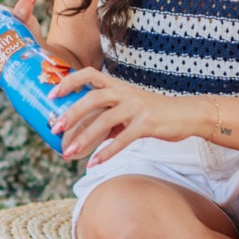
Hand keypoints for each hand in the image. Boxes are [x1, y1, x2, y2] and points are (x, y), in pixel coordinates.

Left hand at [50, 68, 192, 160]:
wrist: (186, 114)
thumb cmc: (155, 112)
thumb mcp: (129, 108)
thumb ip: (108, 117)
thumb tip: (87, 134)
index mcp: (118, 85)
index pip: (88, 74)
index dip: (68, 82)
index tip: (52, 95)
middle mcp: (125, 92)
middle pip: (92, 98)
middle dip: (71, 114)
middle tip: (55, 129)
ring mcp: (136, 107)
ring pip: (103, 121)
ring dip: (84, 138)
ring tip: (69, 153)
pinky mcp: (146, 124)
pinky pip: (122, 140)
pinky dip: (106, 153)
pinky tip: (94, 163)